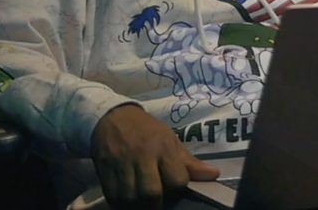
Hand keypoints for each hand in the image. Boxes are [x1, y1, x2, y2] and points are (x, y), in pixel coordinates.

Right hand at [90, 104, 218, 208]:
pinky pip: (112, 196)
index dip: (177, 190)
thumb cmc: (147, 131)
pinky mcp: (104, 168)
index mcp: (164, 147)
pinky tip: (127, 200)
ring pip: (129, 198)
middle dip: (156, 204)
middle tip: (157, 203)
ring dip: (137, 205)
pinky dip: (120, 203)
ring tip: (142, 203)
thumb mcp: (171, 140)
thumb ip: (190, 163)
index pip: (177, 180)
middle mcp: (143, 155)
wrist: (114, 117)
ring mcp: (121, 163)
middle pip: (151, 192)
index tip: (174, 190)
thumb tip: (214, 175)